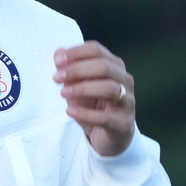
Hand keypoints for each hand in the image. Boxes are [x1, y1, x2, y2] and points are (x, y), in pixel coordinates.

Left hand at [53, 41, 134, 156]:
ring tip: (63, 93)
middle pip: (104, 67)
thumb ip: (68, 68)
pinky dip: (86, 113)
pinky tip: (71, 111)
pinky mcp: (124, 123)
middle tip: (57, 78)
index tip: (58, 61)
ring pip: (109, 88)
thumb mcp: (77, 85)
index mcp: (114, 66)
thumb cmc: (94, 105)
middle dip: (77, 70)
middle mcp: (124, 80)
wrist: (107, 135)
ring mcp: (127, 101)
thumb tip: (58, 53)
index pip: (97, 51)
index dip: (77, 53)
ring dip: (83, 89)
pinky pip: (106, 117)